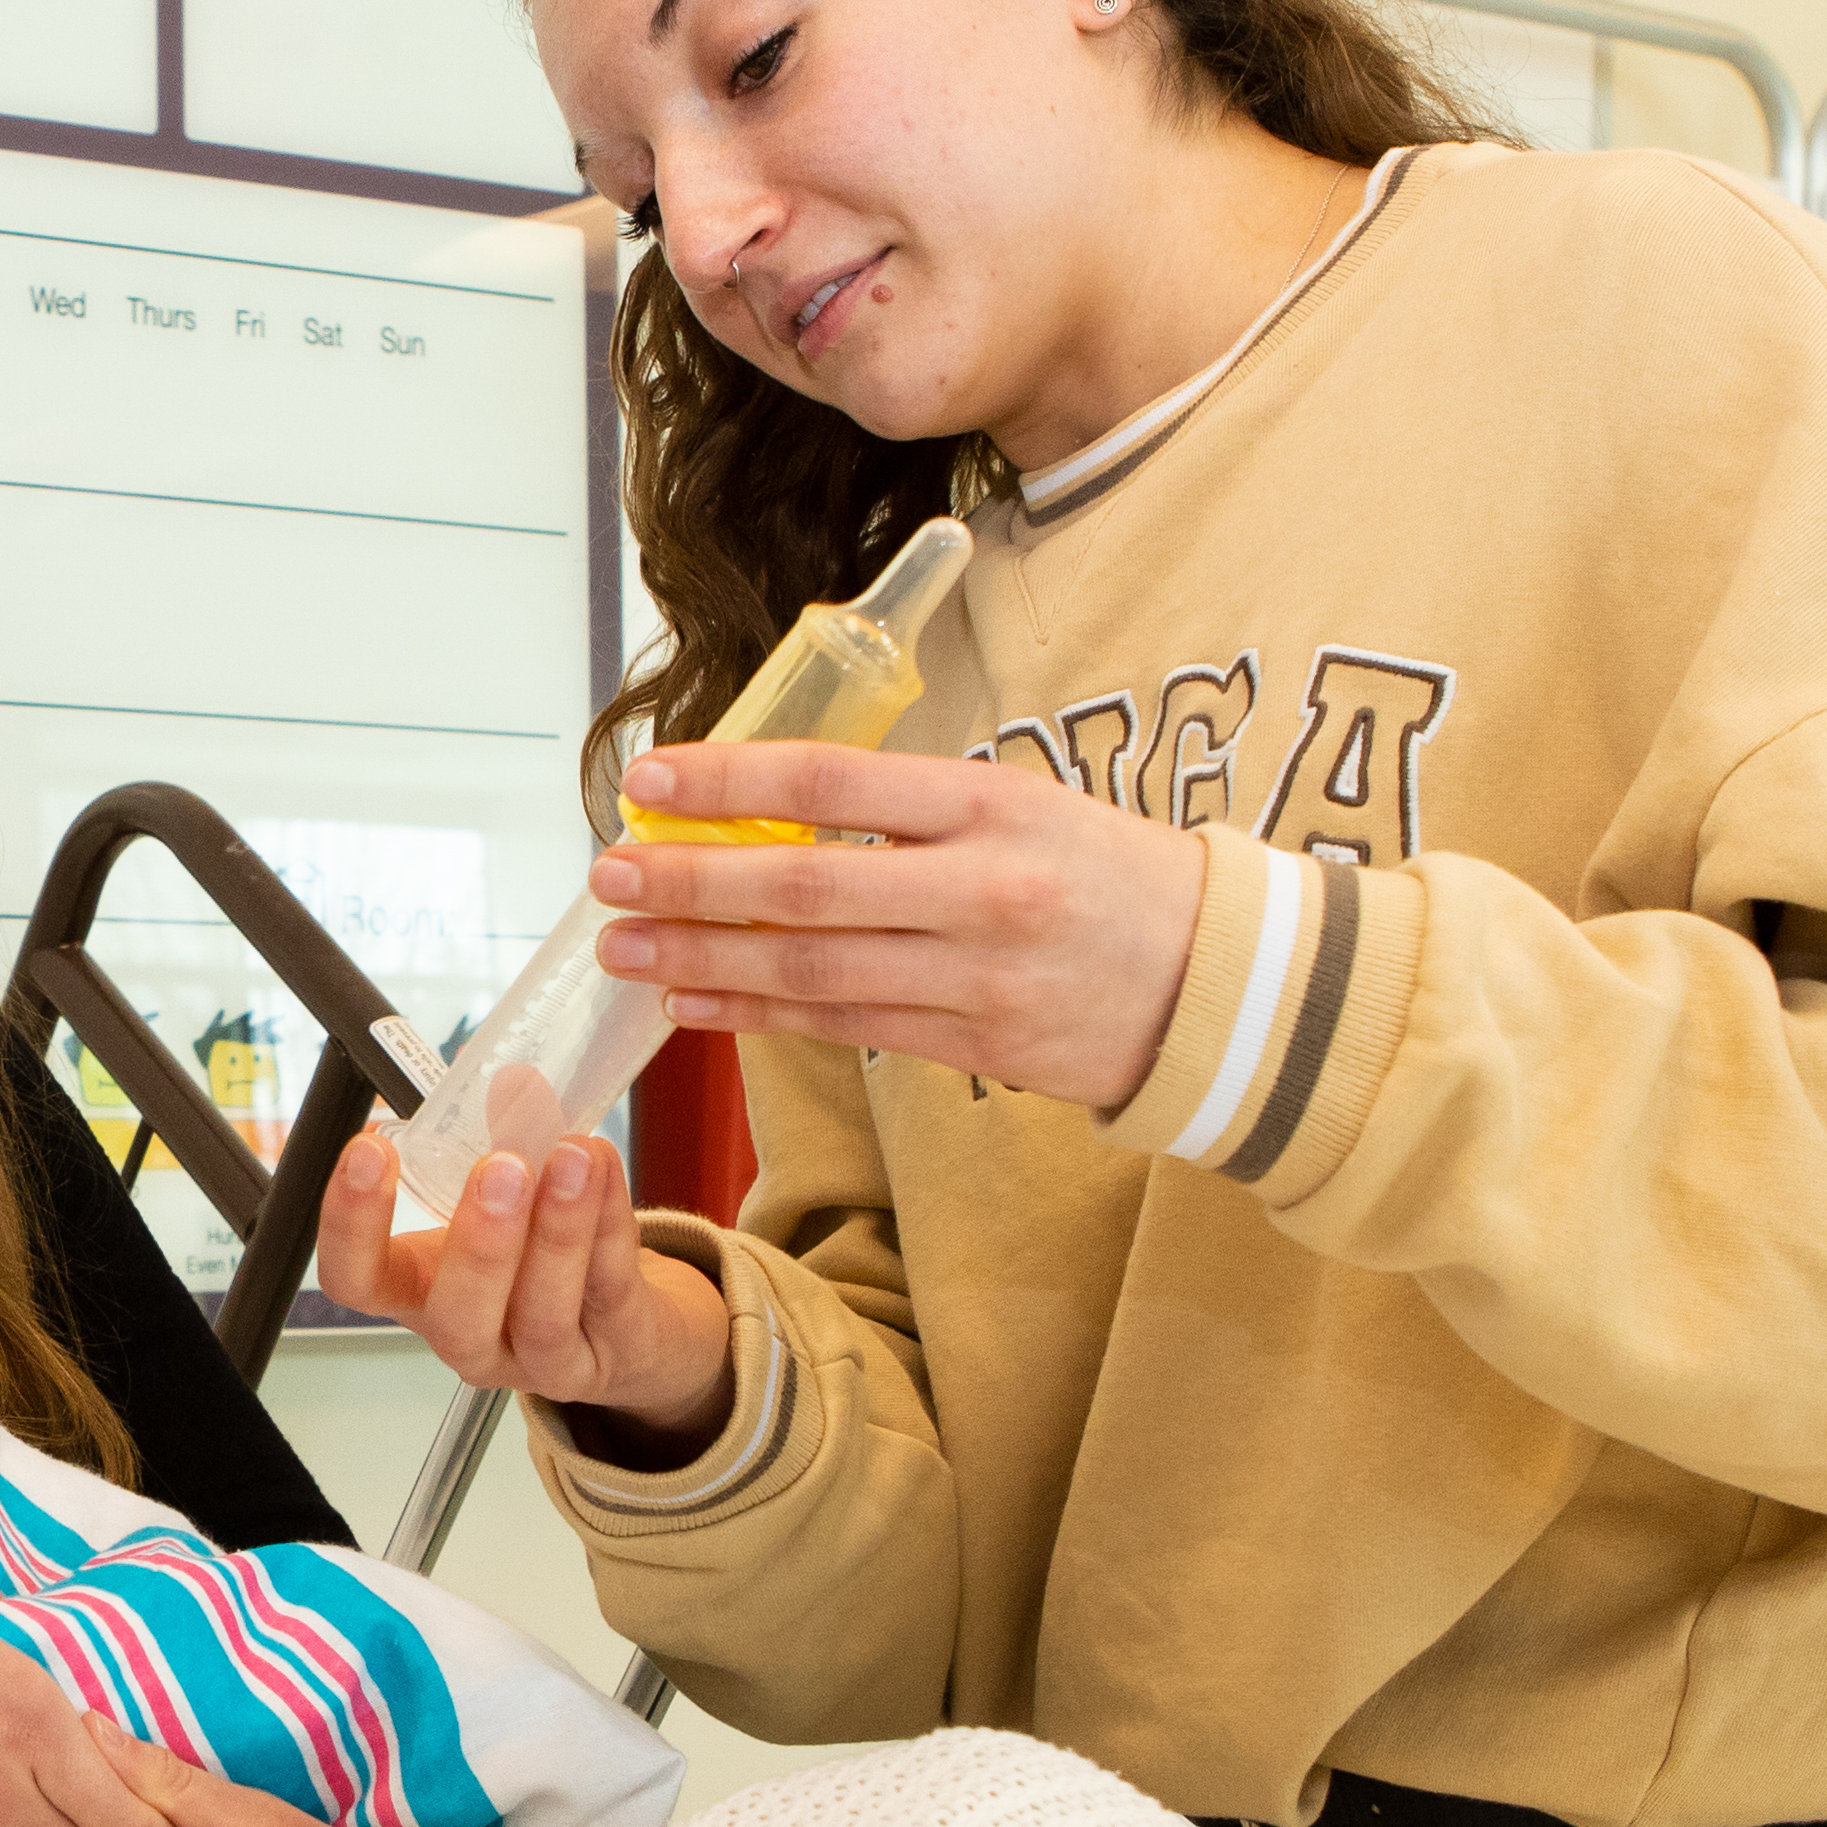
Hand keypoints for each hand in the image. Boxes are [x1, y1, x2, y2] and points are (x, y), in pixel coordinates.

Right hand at [311, 1128, 732, 1452]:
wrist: (626, 1330)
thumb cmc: (536, 1259)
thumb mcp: (486, 1213)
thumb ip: (475, 1154)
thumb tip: (484, 1071)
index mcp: (420, 1295)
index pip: (356, 1280)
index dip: (350, 1225)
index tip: (370, 1149)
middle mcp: (475, 1341)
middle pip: (456, 1318)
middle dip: (477, 1244)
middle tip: (499, 1168)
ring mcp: (545, 1361)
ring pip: (543, 1314)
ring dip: (557, 1231)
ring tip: (571, 1157)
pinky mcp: (615, 1352)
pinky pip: (610, 1290)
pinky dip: (608, 1224)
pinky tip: (604, 1168)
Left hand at [587, 740, 1204, 1113]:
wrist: (1216, 979)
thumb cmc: (1102, 872)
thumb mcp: (1020, 803)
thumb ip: (904, 806)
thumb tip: (762, 804)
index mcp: (990, 804)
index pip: (833, 782)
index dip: (731, 781)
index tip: (650, 780)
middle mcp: (982, 889)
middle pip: (806, 886)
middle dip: (693, 881)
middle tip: (609, 873)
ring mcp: (978, 977)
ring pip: (813, 971)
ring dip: (706, 957)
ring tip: (626, 944)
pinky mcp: (975, 1046)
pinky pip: (845, 1027)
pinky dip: (759, 1012)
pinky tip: (695, 999)